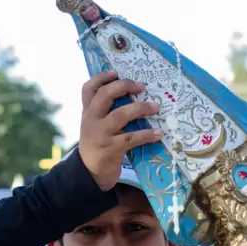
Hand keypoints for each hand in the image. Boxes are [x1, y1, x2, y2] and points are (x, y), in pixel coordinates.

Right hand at [79, 70, 162, 190]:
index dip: (101, 77)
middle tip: (141, 86)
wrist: (90, 173)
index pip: (88, 89)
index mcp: (87, 112)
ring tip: (156, 107)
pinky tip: (159, 133)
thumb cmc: (97, 145)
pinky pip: (131, 138)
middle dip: (123, 86)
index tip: (116, 71)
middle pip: (104, 95)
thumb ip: (104, 111)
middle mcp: (91, 120)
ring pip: (120, 115)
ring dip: (140, 108)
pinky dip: (147, 135)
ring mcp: (101, 134)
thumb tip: (129, 94)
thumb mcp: (94, 125)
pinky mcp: (111, 149)